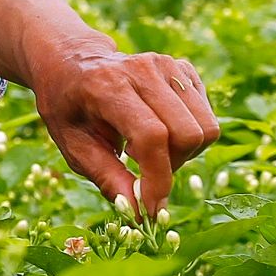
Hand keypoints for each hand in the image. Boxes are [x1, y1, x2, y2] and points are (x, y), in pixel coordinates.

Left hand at [27, 37, 220, 219]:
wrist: (72, 63)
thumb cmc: (68, 108)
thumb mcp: (73, 146)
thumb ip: (107, 178)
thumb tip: (141, 213)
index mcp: (108, 86)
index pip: (152, 136)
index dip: (158, 179)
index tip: (151, 207)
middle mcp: (143, 69)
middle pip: (188, 133)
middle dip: (173, 167)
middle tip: (145, 171)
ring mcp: (167, 65)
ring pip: (206, 127)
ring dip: (185, 153)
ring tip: (151, 151)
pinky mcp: (183, 69)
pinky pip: (207, 116)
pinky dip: (190, 136)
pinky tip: (160, 131)